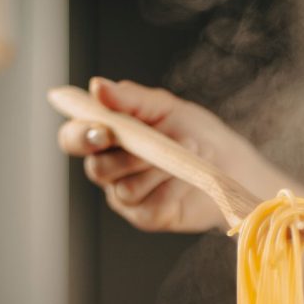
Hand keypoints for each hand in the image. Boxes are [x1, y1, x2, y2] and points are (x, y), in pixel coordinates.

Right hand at [57, 77, 297, 232]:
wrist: (230, 164)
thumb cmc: (193, 131)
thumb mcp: (163, 107)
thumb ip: (129, 98)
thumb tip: (96, 86)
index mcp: (105, 138)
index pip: (73, 138)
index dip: (79, 135)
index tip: (104, 130)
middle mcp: (109, 169)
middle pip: (96, 169)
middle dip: (126, 156)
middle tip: (154, 144)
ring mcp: (125, 196)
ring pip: (124, 189)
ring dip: (157, 169)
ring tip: (184, 152)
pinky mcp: (147, 217)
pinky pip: (150, 206)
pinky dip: (172, 188)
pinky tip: (186, 177)